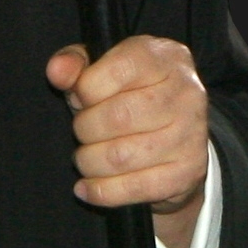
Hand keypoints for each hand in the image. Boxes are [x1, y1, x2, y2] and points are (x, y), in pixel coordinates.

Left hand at [46, 36, 208, 247]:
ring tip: (84, 156)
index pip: (117, 70)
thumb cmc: (129, 88)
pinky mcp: (187, 172)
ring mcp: (190, 135)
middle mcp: (184, 93)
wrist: (176, 126)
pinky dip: (102, 191)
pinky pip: (136, 188)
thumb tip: (56, 72)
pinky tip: (86, 187)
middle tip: (81, 130)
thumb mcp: (102, 64)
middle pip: (118, 116)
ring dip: (89, 160)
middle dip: (85, 127)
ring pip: (122, 156)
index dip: (86, 88)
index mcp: (161, 56)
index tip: (78, 97)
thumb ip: (75, 63)